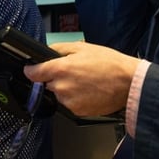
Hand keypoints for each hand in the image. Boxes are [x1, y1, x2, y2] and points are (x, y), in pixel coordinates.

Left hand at [23, 42, 140, 116]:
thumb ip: (60, 48)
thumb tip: (47, 51)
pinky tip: (89, 90)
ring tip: (85, 81)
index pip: (33, 73)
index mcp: (60, 69)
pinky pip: (70, 103)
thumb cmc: (109, 64)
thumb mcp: (82, 47)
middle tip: (75, 71)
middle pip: (48, 83)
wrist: (128, 83)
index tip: (31, 69)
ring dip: (67, 88)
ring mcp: (69, 101)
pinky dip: (76, 98)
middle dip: (57, 77)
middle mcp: (61, 87)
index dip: (31, 70)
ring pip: (59, 93)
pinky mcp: (77, 111)